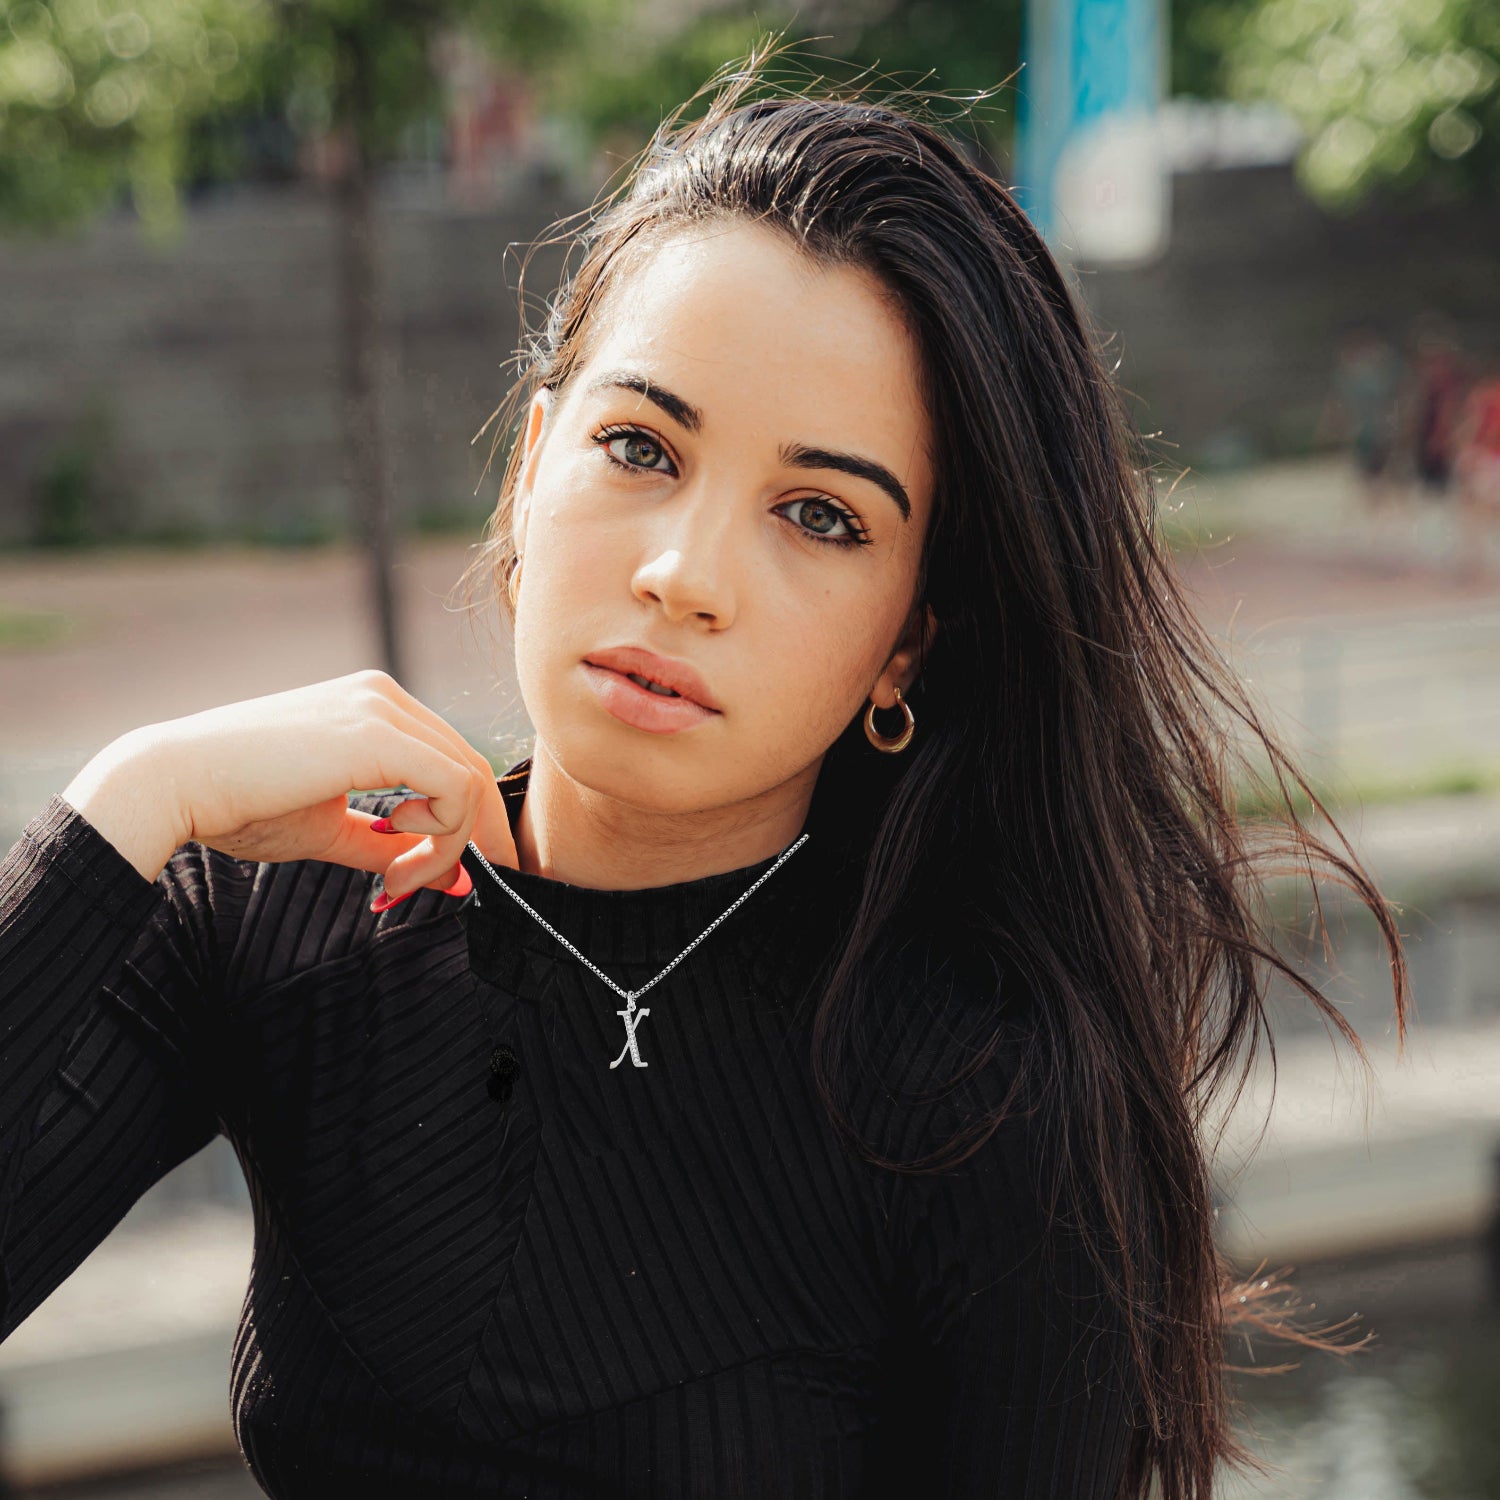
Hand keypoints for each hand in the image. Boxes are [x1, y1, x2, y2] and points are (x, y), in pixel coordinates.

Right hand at [66, 670, 516, 900]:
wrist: (173, 784)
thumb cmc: (239, 805)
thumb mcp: (330, 830)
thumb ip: (391, 851)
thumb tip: (454, 881)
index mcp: (374, 706)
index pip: (451, 761)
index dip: (462, 824)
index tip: (435, 876)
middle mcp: (384, 696)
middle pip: (471, 767)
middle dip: (474, 837)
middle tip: (456, 887)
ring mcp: (382, 709)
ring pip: (468, 780)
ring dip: (450, 846)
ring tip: (400, 883)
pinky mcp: (378, 736)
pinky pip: (454, 789)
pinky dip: (443, 837)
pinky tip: (398, 859)